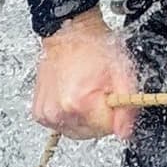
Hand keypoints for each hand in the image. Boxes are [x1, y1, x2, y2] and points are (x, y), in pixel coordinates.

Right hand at [32, 9, 137, 140]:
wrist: (70, 33)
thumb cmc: (93, 47)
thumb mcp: (121, 72)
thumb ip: (127, 106)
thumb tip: (124, 132)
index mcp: (79, 103)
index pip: (107, 129)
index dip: (114, 114)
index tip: (112, 99)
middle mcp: (58, 112)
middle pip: (91, 133)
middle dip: (100, 118)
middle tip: (100, 94)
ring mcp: (46, 114)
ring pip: (76, 131)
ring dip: (85, 118)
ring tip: (85, 93)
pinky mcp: (39, 114)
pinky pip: (61, 126)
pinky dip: (70, 116)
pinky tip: (73, 97)